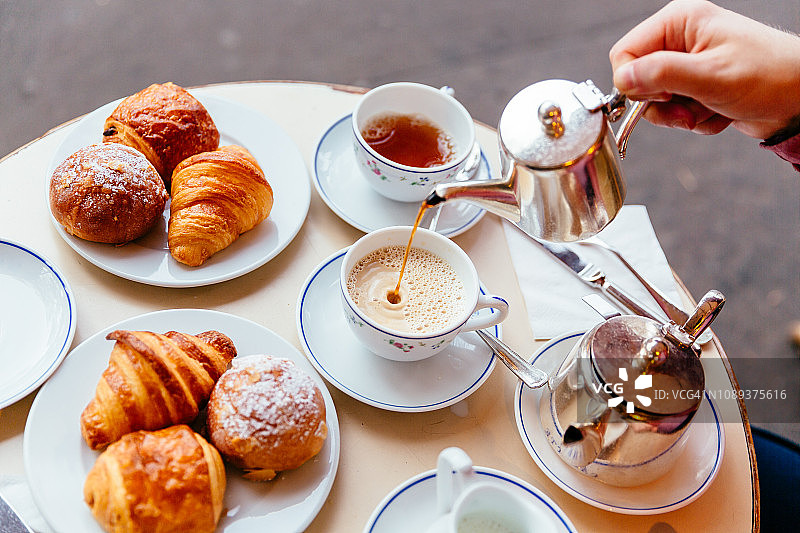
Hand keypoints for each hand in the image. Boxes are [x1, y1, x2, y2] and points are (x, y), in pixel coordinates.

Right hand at [609, 0, 799, 138]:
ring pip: (655, 101)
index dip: (635, 82)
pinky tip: (717, 111)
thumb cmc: (769, 76)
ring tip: (707, 109)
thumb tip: (624, 79)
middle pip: (638, 80)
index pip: (624, 53)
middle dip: (661, 104)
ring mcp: (688, 63)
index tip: (660, 96)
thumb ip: (661, 75)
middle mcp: (680, 39)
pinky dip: (694, 119)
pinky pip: (675, 111)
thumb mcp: (710, 76)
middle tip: (686, 108)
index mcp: (679, 22)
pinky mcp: (696, 85)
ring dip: (680, 115)